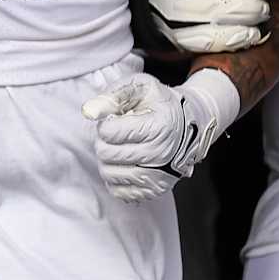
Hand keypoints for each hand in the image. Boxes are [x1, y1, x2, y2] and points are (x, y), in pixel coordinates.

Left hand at [81, 69, 238, 202]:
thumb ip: (112, 96)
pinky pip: (120, 192)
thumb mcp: (139, 87)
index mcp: (158, 127)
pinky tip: (122, 165)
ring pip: (110, 174)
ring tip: (119, 148)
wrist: (189, 123)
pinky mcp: (155, 189)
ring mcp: (159, 175)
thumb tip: (89, 112)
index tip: (117, 120)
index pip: (108, 132)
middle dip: (104, 142)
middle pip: (107, 153)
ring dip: (107, 160)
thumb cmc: (160, 103)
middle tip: (116, 136)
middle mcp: (161, 154)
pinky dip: (114, 179)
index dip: (105, 124)